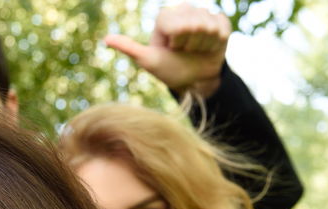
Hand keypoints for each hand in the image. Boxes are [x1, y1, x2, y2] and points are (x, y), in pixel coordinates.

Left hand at [105, 3, 230, 97]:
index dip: (177, 40)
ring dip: (203, 44)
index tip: (171, 48)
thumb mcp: (147, 60)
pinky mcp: (219, 21)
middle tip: (184, 50)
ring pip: (209, 25)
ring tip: (196, 49)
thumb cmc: (168, 69)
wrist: (193, 80)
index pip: (177, 23)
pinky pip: (222, 28)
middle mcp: (183, 10)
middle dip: (190, 43)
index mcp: (165, 17)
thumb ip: (129, 47)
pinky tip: (209, 46)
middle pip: (194, 23)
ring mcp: (202, 14)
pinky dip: (217, 42)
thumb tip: (106, 39)